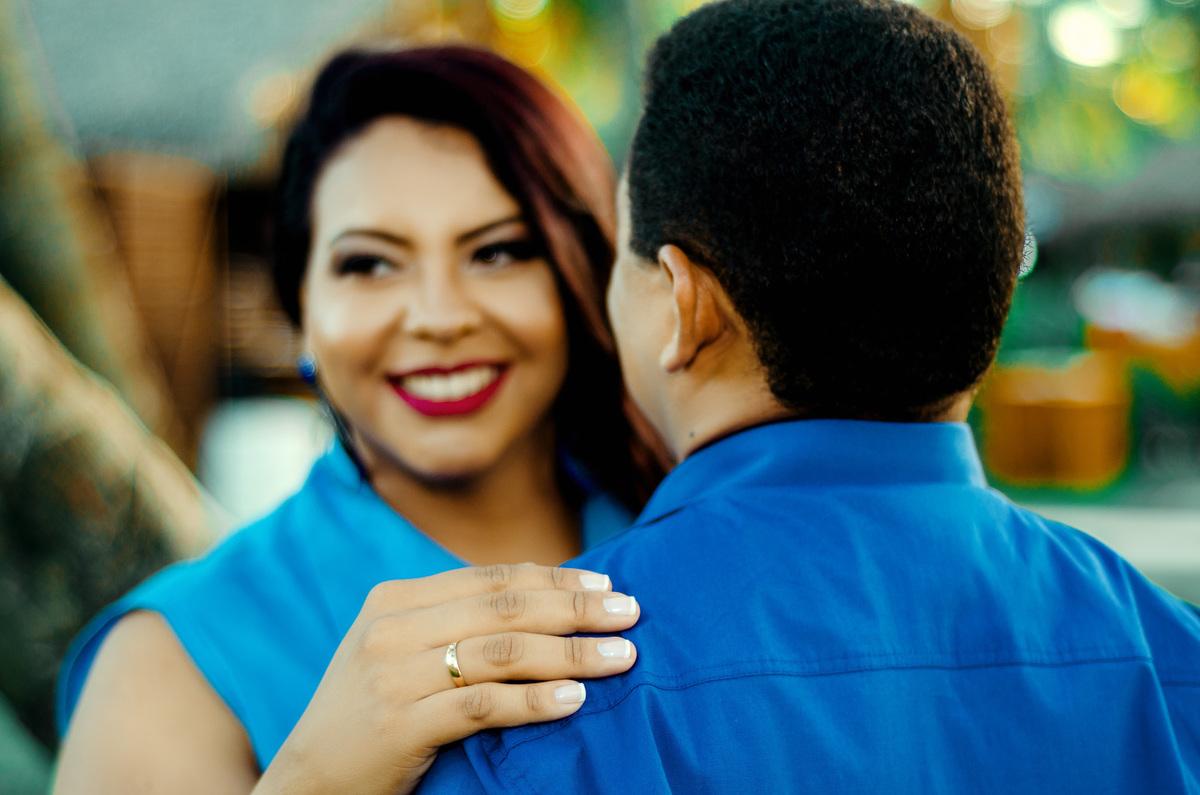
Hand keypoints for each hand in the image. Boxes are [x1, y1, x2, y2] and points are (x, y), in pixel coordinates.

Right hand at [254, 564, 638, 794]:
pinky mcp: (401, 725)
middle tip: (630, 610)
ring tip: (622, 656)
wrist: (305, 784)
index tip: (606, 581)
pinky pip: (483, 706)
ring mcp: (393, 676)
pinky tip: (575, 699)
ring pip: (501, 652)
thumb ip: (455, 621)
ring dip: (571, 652)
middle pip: (504, 607)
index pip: (491, 578)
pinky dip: (534, 701)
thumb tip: (545, 596)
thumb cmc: (367, 715)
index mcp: (394, 600)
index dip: (554, 577)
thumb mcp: (398, 652)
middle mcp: (391, 629)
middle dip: (575, 606)